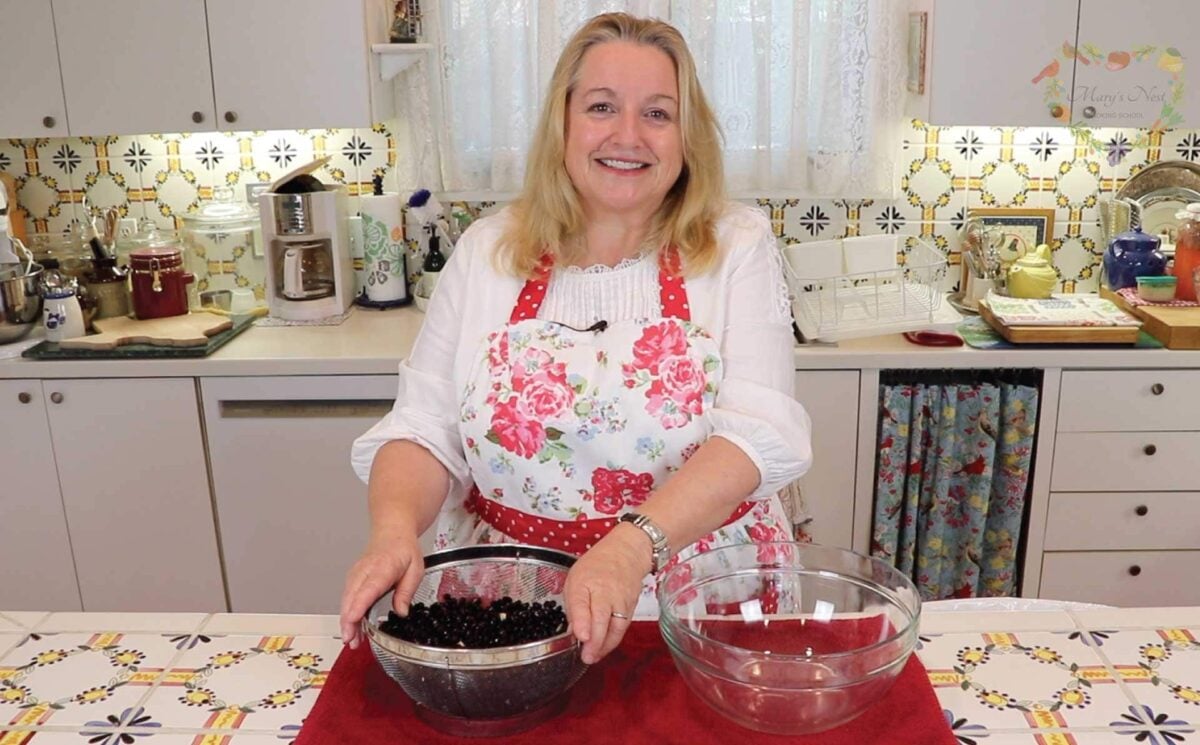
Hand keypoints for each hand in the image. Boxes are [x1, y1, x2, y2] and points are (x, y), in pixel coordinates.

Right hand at [339, 532, 424, 648]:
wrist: (392, 533)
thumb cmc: (403, 549)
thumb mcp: (415, 569)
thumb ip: (406, 591)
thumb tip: (401, 612)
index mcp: (382, 567)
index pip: (367, 589)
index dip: (358, 605)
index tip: (352, 619)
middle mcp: (364, 571)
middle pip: (351, 598)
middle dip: (348, 621)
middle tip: (352, 641)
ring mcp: (356, 575)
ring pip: (346, 600)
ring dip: (347, 621)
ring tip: (353, 640)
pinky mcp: (353, 580)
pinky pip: (347, 598)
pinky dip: (347, 614)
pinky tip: (352, 628)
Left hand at [564, 525, 652, 664]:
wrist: (627, 552)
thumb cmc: (597, 567)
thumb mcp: (575, 580)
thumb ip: (573, 605)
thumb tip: (574, 631)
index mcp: (584, 581)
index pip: (581, 602)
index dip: (582, 621)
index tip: (581, 636)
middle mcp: (604, 590)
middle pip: (601, 617)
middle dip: (594, 640)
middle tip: (586, 656)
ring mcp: (620, 599)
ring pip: (615, 626)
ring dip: (605, 645)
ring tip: (593, 657)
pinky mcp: (631, 607)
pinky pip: (622, 627)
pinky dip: (613, 640)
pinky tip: (603, 649)